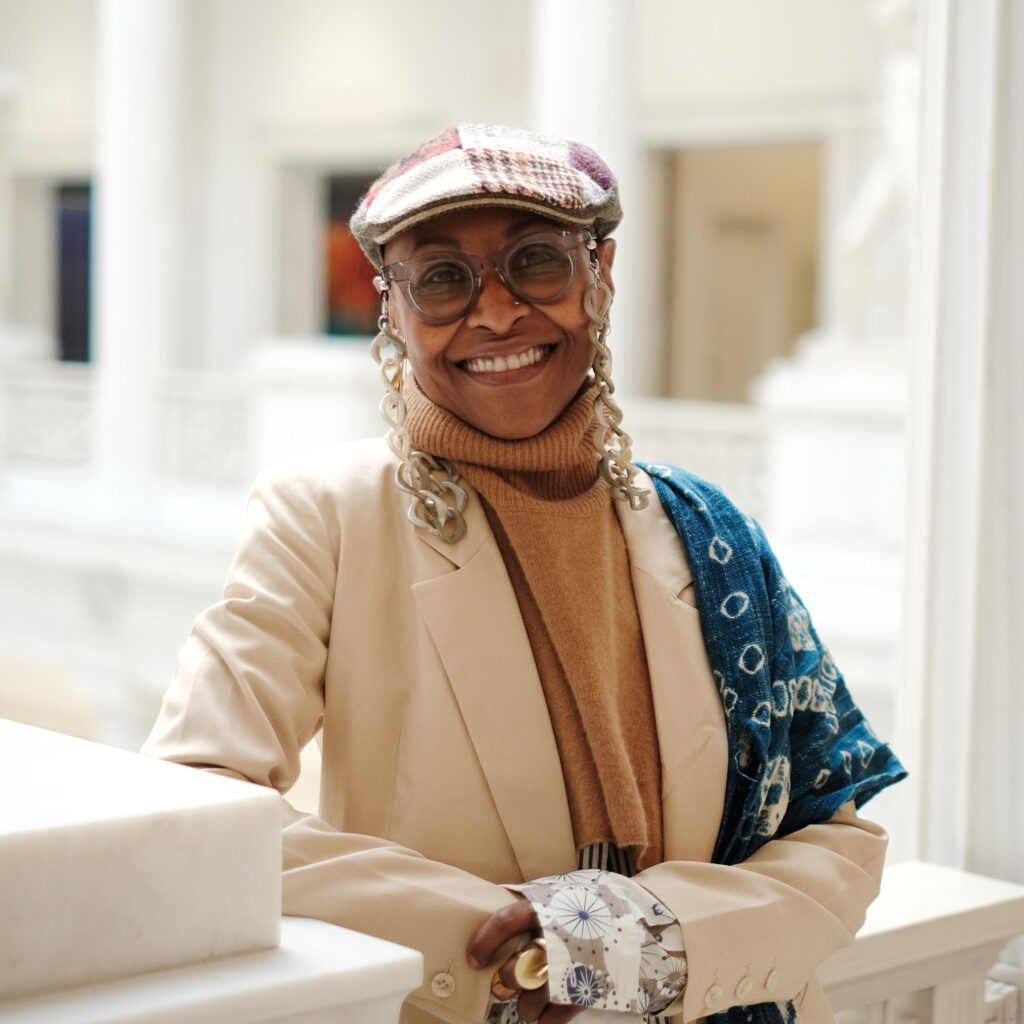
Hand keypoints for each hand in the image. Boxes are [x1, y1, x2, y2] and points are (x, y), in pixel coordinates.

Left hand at [467, 900, 582, 1022]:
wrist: (634, 914)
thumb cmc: (590, 902)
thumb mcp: (559, 892)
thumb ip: (531, 904)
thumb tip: (494, 908)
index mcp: (547, 907)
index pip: (506, 922)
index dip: (485, 941)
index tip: (473, 959)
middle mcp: (557, 937)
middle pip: (516, 971)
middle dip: (507, 980)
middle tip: (506, 980)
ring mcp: (573, 967)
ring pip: (529, 1002)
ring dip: (525, 1004)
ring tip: (531, 994)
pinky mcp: (586, 990)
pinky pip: (553, 1018)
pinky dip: (545, 1018)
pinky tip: (547, 1009)